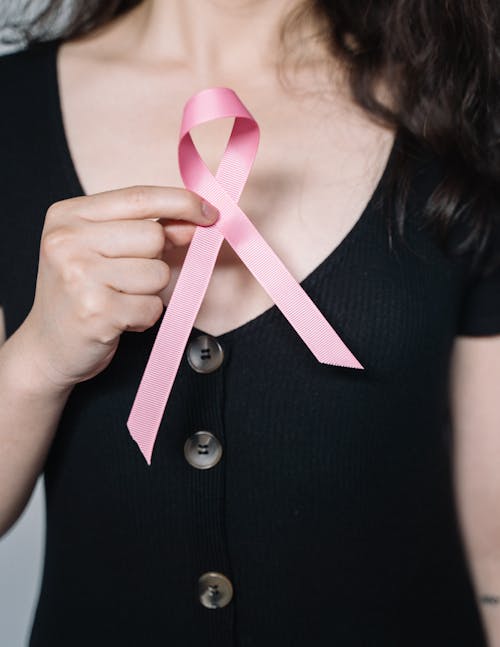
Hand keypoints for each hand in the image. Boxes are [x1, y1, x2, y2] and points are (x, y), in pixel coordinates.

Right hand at [20, 186, 218, 390]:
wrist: (47, 347)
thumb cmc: (80, 293)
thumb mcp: (102, 249)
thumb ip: (144, 229)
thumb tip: (193, 220)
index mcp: (68, 215)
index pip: (139, 198)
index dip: (181, 202)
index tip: (209, 212)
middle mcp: (67, 241)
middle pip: (153, 236)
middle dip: (154, 261)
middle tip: (126, 279)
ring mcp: (78, 276)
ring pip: (158, 273)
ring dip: (148, 293)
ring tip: (118, 300)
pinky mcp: (95, 311)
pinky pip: (152, 307)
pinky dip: (144, 317)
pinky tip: (118, 319)